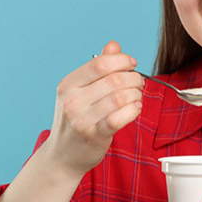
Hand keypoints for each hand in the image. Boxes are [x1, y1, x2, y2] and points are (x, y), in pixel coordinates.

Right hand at [45, 40, 143, 178]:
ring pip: (119, 97)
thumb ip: (97, 68)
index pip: (99, 63)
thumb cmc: (74, 121)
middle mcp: (72, 100)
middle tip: (139, 82)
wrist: (62, 156)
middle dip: (133, 78)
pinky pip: (120, 118)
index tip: (132, 64)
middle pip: (113, 80)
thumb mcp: (79, 91)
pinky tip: (135, 108)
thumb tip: (114, 45)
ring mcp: (81, 119)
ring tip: (137, 96)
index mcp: (67, 85)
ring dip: (135, 94)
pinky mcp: (94, 135)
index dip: (121, 61)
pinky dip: (133, 110)